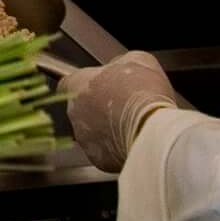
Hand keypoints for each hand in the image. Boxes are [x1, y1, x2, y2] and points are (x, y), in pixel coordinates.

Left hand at [59, 51, 183, 172]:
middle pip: (82, 109)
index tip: (101, 86)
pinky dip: (117, 148)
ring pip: (93, 132)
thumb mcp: (137, 60)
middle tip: (124, 106)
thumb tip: (120, 67)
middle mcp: (74, 113)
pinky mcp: (98, 160)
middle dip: (100, 108)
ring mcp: (84, 139)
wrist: (152, 130)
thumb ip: (120, 63)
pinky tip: (135, 141)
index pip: (68, 83)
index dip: (86, 84)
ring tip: (133, 125)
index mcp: (76, 85)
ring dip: (108, 129)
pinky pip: (106, 152)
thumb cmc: (142, 93)